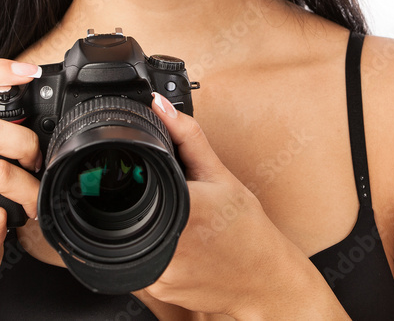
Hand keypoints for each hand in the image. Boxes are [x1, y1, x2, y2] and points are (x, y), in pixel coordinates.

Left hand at [141, 91, 286, 317]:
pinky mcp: (159, 289)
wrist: (266, 280)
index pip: (132, 182)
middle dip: (139, 198)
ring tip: (176, 221)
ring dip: (143, 224)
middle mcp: (168, 244)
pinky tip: (178, 243)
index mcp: (183, 209)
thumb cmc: (248, 229)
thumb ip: (187, 136)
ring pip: (129, 236)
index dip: (130, 173)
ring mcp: (161, 272)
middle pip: (127, 208)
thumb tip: (159, 104)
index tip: (138, 173)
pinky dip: (152, 247)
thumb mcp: (220, 176)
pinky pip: (139, 260)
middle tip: (167, 198)